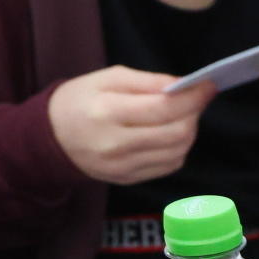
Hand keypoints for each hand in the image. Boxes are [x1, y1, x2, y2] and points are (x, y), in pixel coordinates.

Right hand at [47, 66, 209, 184]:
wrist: (49, 138)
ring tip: (181, 114)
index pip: (164, 108)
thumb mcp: (107, 79)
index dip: (194, 97)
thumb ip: (148, 81)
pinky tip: (168, 133)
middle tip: (194, 99)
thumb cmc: (79, 100)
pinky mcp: (128, 179)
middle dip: (194, 114)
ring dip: (189, 131)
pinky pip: (168, 165)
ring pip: (178, 151)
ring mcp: (122, 167)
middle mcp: (115, 145)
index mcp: (106, 113)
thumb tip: (184, 85)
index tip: (209, 85)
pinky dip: (178, 148)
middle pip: (177, 133)